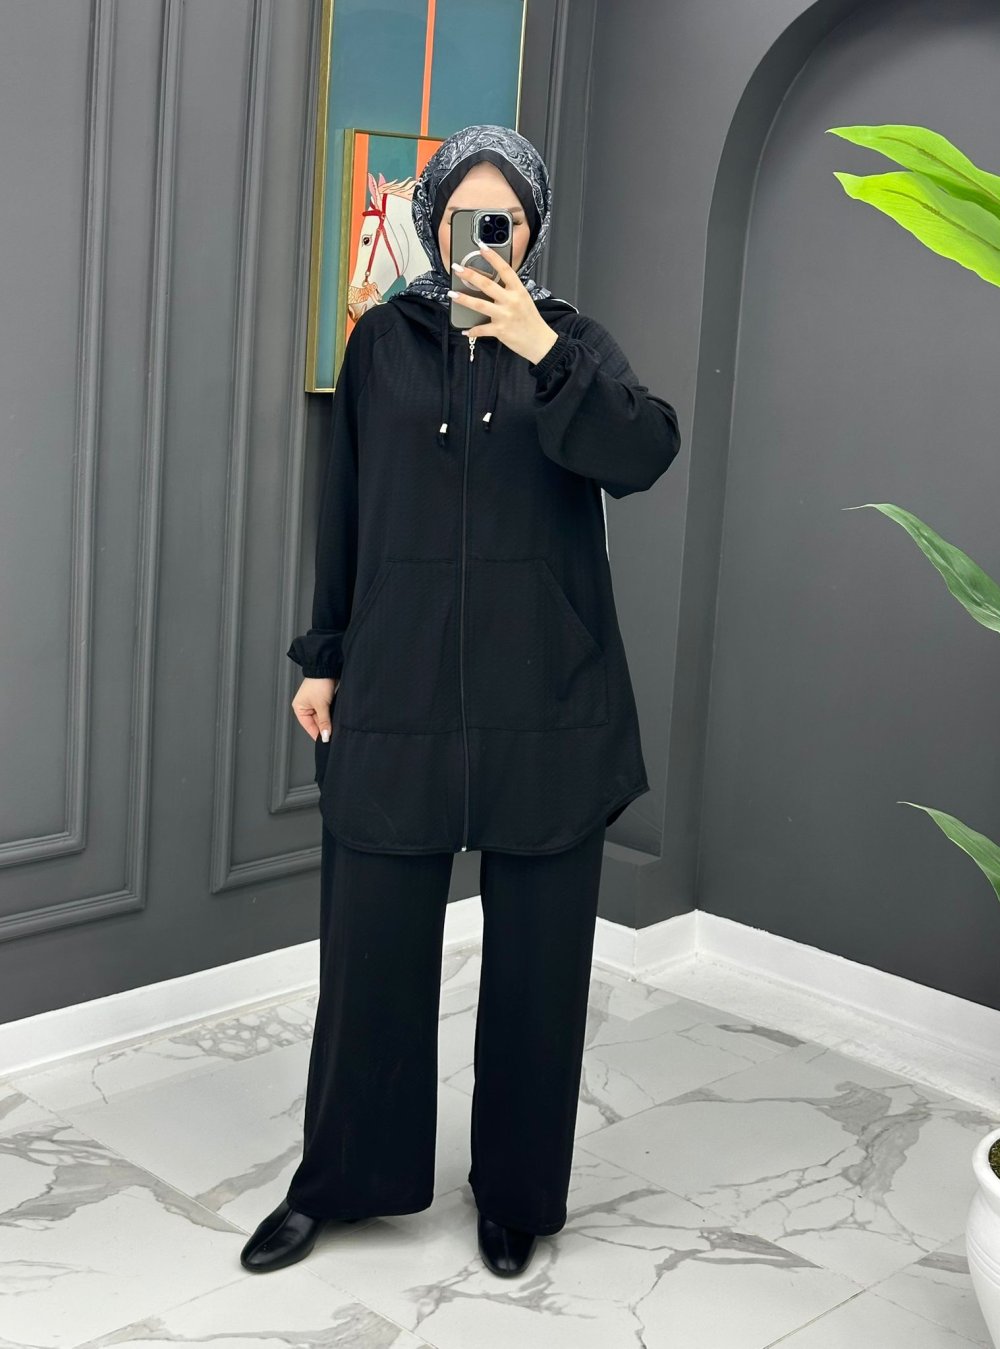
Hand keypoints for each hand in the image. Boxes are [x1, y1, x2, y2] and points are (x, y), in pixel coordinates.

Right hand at [292, 676, 338, 742]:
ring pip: (322, 718)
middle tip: (333, 734)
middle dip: (324, 727)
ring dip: (328, 721)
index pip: (309, 727)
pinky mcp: (323, 700)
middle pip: (315, 723)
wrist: (327, 668)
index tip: (326, 741)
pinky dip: (331, 715)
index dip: (318, 734)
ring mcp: (314, 703)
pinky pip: (326, 712)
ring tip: (335, 725)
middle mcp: (305, 707)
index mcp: (299, 708)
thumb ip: (324, 722)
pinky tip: (336, 718)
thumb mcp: (321, 706)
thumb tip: (325, 736)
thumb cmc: (319, 683)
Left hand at [449, 244, 558, 365]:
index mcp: (519, 290)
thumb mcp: (524, 299)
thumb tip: (491, 282)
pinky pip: (482, 330)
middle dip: (470, 275)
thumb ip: (510, 290)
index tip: (481, 247)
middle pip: (487, 284)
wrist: (540, 342)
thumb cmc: (531, 320)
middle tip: (457, 268)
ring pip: (480, 305)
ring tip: (452, 294)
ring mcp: (505, 316)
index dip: (492, 257)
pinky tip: (464, 330)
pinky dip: (472, 330)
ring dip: (464, 299)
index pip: (505, 269)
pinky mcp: (500, 331)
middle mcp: (511, 301)